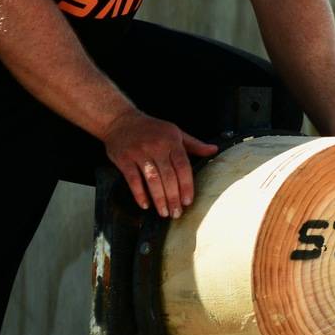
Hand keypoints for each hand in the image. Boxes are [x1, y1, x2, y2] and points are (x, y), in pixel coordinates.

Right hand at [104, 109, 218, 217]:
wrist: (120, 120)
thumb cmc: (152, 128)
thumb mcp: (175, 132)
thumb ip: (194, 144)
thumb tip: (214, 150)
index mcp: (172, 141)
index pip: (183, 166)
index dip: (187, 185)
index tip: (188, 201)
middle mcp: (157, 147)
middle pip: (168, 176)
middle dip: (173, 197)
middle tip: (176, 213)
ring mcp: (140, 153)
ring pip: (152, 179)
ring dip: (159, 198)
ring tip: (164, 213)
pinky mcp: (124, 159)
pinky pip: (133, 179)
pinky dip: (139, 194)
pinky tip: (145, 205)